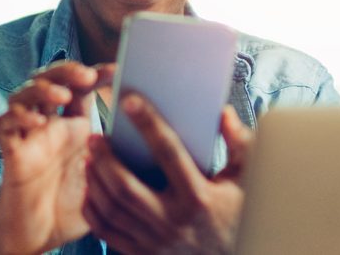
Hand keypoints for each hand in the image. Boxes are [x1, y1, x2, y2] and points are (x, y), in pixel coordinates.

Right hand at [0, 61, 113, 253]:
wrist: (40, 239)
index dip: (97, 73)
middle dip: (66, 71)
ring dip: (41, 88)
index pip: (82, 87)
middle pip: (49, 80)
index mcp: (74, 128)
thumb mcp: (107, 181)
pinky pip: (3, 124)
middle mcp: (50, 126)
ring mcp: (28, 137)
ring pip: (23, 94)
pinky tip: (36, 122)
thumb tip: (157, 142)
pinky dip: (17, 117)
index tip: (119, 70)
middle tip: (86, 76)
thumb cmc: (73, 210)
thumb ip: (124, 161)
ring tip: (61, 96)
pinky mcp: (10, 152)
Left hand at [82, 96, 250, 254]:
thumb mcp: (248, 180)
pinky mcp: (142, 254)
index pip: (168, 152)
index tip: (130, 100)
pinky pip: (106, 231)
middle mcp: (174, 222)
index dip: (148, 123)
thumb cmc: (239, 215)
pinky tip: (91, 187)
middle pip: (125, 186)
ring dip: (95, 179)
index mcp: (200, 198)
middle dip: (105, 157)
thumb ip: (240, 144)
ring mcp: (155, 241)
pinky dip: (93, 208)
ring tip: (91, 157)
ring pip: (112, 208)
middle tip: (95, 135)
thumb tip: (222, 113)